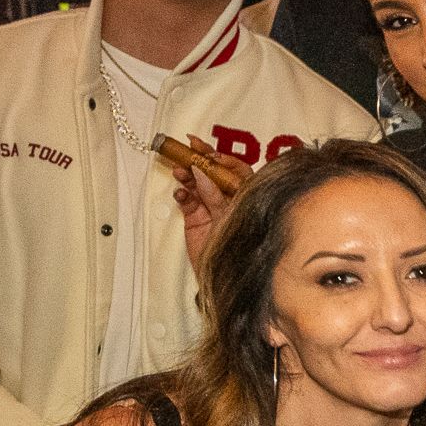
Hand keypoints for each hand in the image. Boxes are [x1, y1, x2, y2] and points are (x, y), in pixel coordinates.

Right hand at [170, 146, 253, 268]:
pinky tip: (180, 193)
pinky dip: (182, 194)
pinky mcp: (195, 218)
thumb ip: (216, 197)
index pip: (236, 170)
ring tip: (179, 172)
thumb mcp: (229, 219)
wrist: (223, 278)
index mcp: (246, 196)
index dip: (223, 159)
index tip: (209, 154)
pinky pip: (187, 200)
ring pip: (197, 184)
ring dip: (187, 175)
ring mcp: (211, 207)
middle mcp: (228, 199)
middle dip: (201, 159)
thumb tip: (202, 173)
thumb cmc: (238, 250)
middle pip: (214, 172)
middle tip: (188, 148)